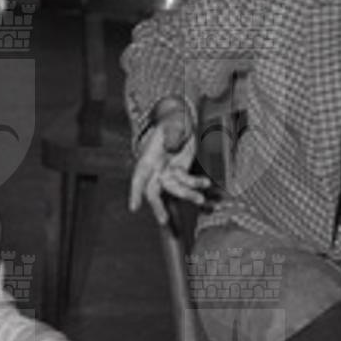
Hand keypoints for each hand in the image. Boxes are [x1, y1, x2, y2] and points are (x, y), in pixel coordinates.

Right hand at [128, 100, 210, 221]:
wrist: (181, 120)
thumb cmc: (174, 120)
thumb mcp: (173, 122)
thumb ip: (172, 133)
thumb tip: (171, 148)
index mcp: (149, 157)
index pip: (139, 176)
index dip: (135, 192)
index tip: (134, 208)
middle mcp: (156, 168)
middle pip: (152, 191)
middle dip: (157, 206)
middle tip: (163, 220)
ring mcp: (168, 172)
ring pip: (174, 189)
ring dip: (187, 195)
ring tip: (200, 200)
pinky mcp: (181, 172)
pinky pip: (188, 182)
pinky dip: (197, 185)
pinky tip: (206, 183)